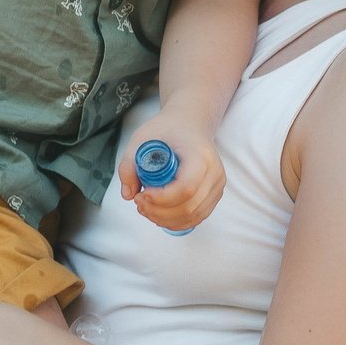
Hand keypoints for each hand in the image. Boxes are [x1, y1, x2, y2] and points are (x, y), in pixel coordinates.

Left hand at [120, 116, 225, 230]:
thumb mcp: (142, 139)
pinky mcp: (215, 194)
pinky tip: (159, 214)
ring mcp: (217, 185)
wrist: (191, 123)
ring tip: (145, 208)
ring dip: (166, 219)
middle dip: (159, 211)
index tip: (142, 193)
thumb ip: (129, 165)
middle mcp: (215, 172)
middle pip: (189, 206)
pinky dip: (176, 221)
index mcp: (200, 155)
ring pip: (193, 216)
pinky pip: (197, 217)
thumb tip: (128, 194)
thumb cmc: (167, 129)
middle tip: (138, 202)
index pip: (185, 188)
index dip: (162, 198)